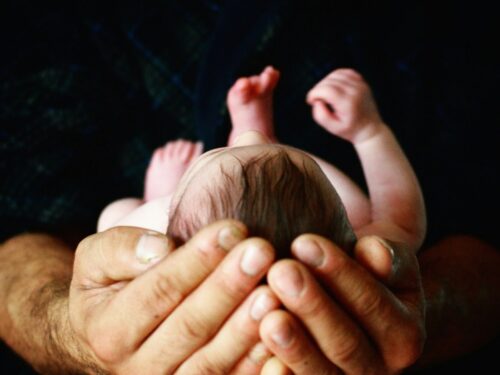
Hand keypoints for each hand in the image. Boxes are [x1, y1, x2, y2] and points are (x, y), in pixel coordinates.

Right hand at [69, 221, 279, 373]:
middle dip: (228, 286)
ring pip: (212, 362)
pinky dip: (257, 363)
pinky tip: (281, 331)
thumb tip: (161, 248)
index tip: (232, 229)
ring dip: (246, 327)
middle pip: (190, 326)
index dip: (197, 260)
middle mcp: (137, 368)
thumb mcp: (96, 260)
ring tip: (275, 291)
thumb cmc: (110, 286)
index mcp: (109, 331)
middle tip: (262, 251)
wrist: (112, 336)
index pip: (159, 290)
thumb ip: (119, 249)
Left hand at [260, 234, 425, 373]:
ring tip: (268, 315)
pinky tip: (264, 358)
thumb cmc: (361, 273)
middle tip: (280, 271)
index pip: (373, 305)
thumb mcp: (385, 261)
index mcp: (404, 333)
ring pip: (322, 374)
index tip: (304, 242)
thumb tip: (373, 250)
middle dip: (312, 306)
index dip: (339, 273)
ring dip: (295, 345)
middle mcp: (381, 369)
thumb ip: (386, 256)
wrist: (348, 305)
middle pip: (346, 343)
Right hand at [306, 68, 382, 142]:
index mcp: (348, 103)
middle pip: (329, 81)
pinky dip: (335, 77)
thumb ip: (320, 115)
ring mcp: (360, 85)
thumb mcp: (332, 128)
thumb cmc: (349, 130)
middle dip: (318, 89)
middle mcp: (355, 91)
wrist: (369, 129)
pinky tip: (332, 86)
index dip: (314, 93)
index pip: (326, 90)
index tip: (310, 101)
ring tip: (323, 94)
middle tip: (316, 100)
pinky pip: (345, 72)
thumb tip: (317, 101)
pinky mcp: (362, 82)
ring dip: (325, 82)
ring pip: (336, 74)